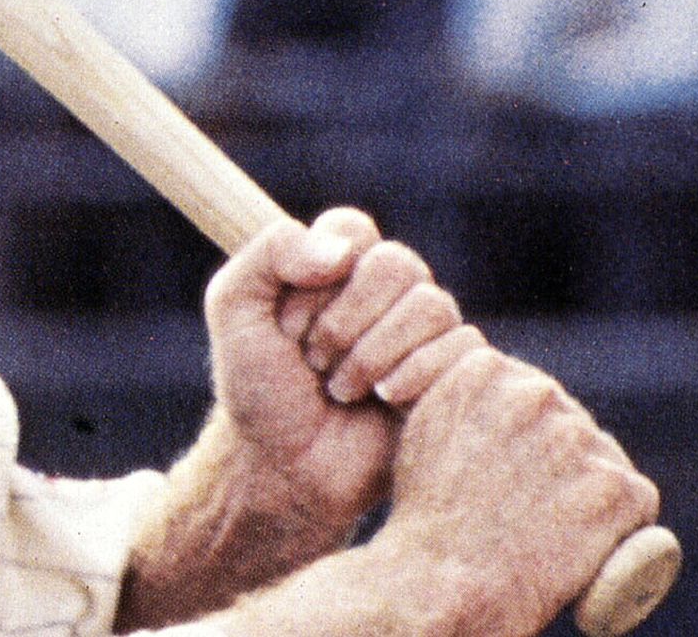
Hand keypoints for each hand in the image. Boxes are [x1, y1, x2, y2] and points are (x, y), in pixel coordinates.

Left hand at [203, 209, 477, 536]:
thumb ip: (270, 253)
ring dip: (372, 355)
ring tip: (340, 390)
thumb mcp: (234, 309)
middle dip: (344, 321)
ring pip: (432, 305)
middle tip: (314, 362)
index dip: (318, 276)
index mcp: (337, 266)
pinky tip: (383, 402)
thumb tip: (344, 252)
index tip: (288, 323)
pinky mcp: (451, 374)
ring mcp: (422, 333)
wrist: (284, 469)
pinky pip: (463, 348)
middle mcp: (386, 292)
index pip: (351, 229)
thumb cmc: (258, 391)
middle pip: (397, 263)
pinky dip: (413, 376)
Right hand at [375, 348, 660, 635]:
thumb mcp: (425, 430)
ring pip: (603, 458)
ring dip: (590, 489)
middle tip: (532, 506)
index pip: (528, 390)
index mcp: (485, 371)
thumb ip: (463, 397)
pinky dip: (624, 527)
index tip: (508, 470)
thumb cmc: (426, 516)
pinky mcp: (614, 487)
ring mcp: (579, 439)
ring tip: (552, 529)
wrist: (442, 579)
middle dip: (559, 458)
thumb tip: (499, 393)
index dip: (525, 433)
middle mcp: (536, 393)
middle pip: (567, 420)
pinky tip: (589, 545)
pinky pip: (637, 500)